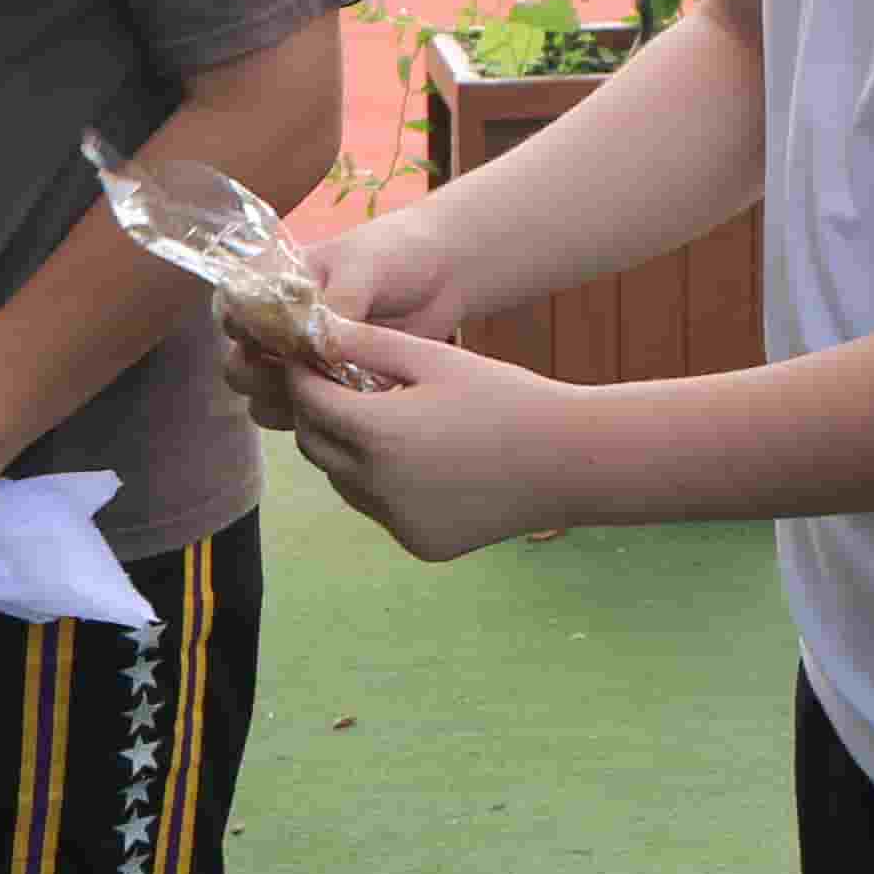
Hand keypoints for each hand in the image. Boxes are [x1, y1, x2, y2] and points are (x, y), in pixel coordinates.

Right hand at [219, 212, 469, 429]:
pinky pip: (303, 413)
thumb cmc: (397, 253)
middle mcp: (282, 326)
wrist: (445, 272)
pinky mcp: (333, 387)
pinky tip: (337, 407)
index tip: (261, 333)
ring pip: (263, 395)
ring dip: (278, 400)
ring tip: (314, 391)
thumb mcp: (364, 266)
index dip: (236, 327)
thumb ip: (338, 304)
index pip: (231, 309)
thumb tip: (317, 347)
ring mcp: (306, 361)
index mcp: (276, 286)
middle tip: (288, 370)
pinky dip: (309, 417)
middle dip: (252, 373)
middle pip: (239, 362)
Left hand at [280, 317, 599, 561]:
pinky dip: (382, 486)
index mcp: (379, 434)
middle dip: (315, 414)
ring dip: (347, 452)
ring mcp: (399, 522)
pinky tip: (417, 462)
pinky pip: (380, 510)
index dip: (302, 376)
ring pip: (343, 482)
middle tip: (335, 387)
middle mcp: (379, 486)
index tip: (306, 358)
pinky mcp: (419, 543)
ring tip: (382, 422)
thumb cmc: (507, 397)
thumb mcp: (435, 359)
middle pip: (315, 445)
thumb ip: (367, 345)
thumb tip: (313, 329)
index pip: (309, 402)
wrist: (570, 461)